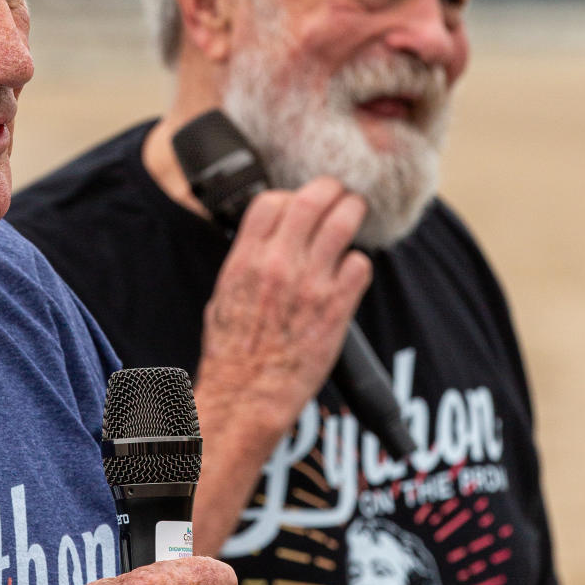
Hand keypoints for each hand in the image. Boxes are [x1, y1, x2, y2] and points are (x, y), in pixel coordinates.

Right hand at [193, 179, 371, 555]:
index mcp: (245, 259)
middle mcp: (278, 264)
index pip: (271, 201)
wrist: (247, 395)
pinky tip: (352, 272)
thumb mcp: (224, 295)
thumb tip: (264, 243)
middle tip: (340, 193)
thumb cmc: (232, 353)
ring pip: (343, 223)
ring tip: (356, 211)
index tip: (299, 204)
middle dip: (330, 190)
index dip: (289, 197)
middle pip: (311, 201)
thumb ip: (247, 262)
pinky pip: (360, 264)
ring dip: (353, 212)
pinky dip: (360, 263)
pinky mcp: (337, 306)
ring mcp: (310, 283)